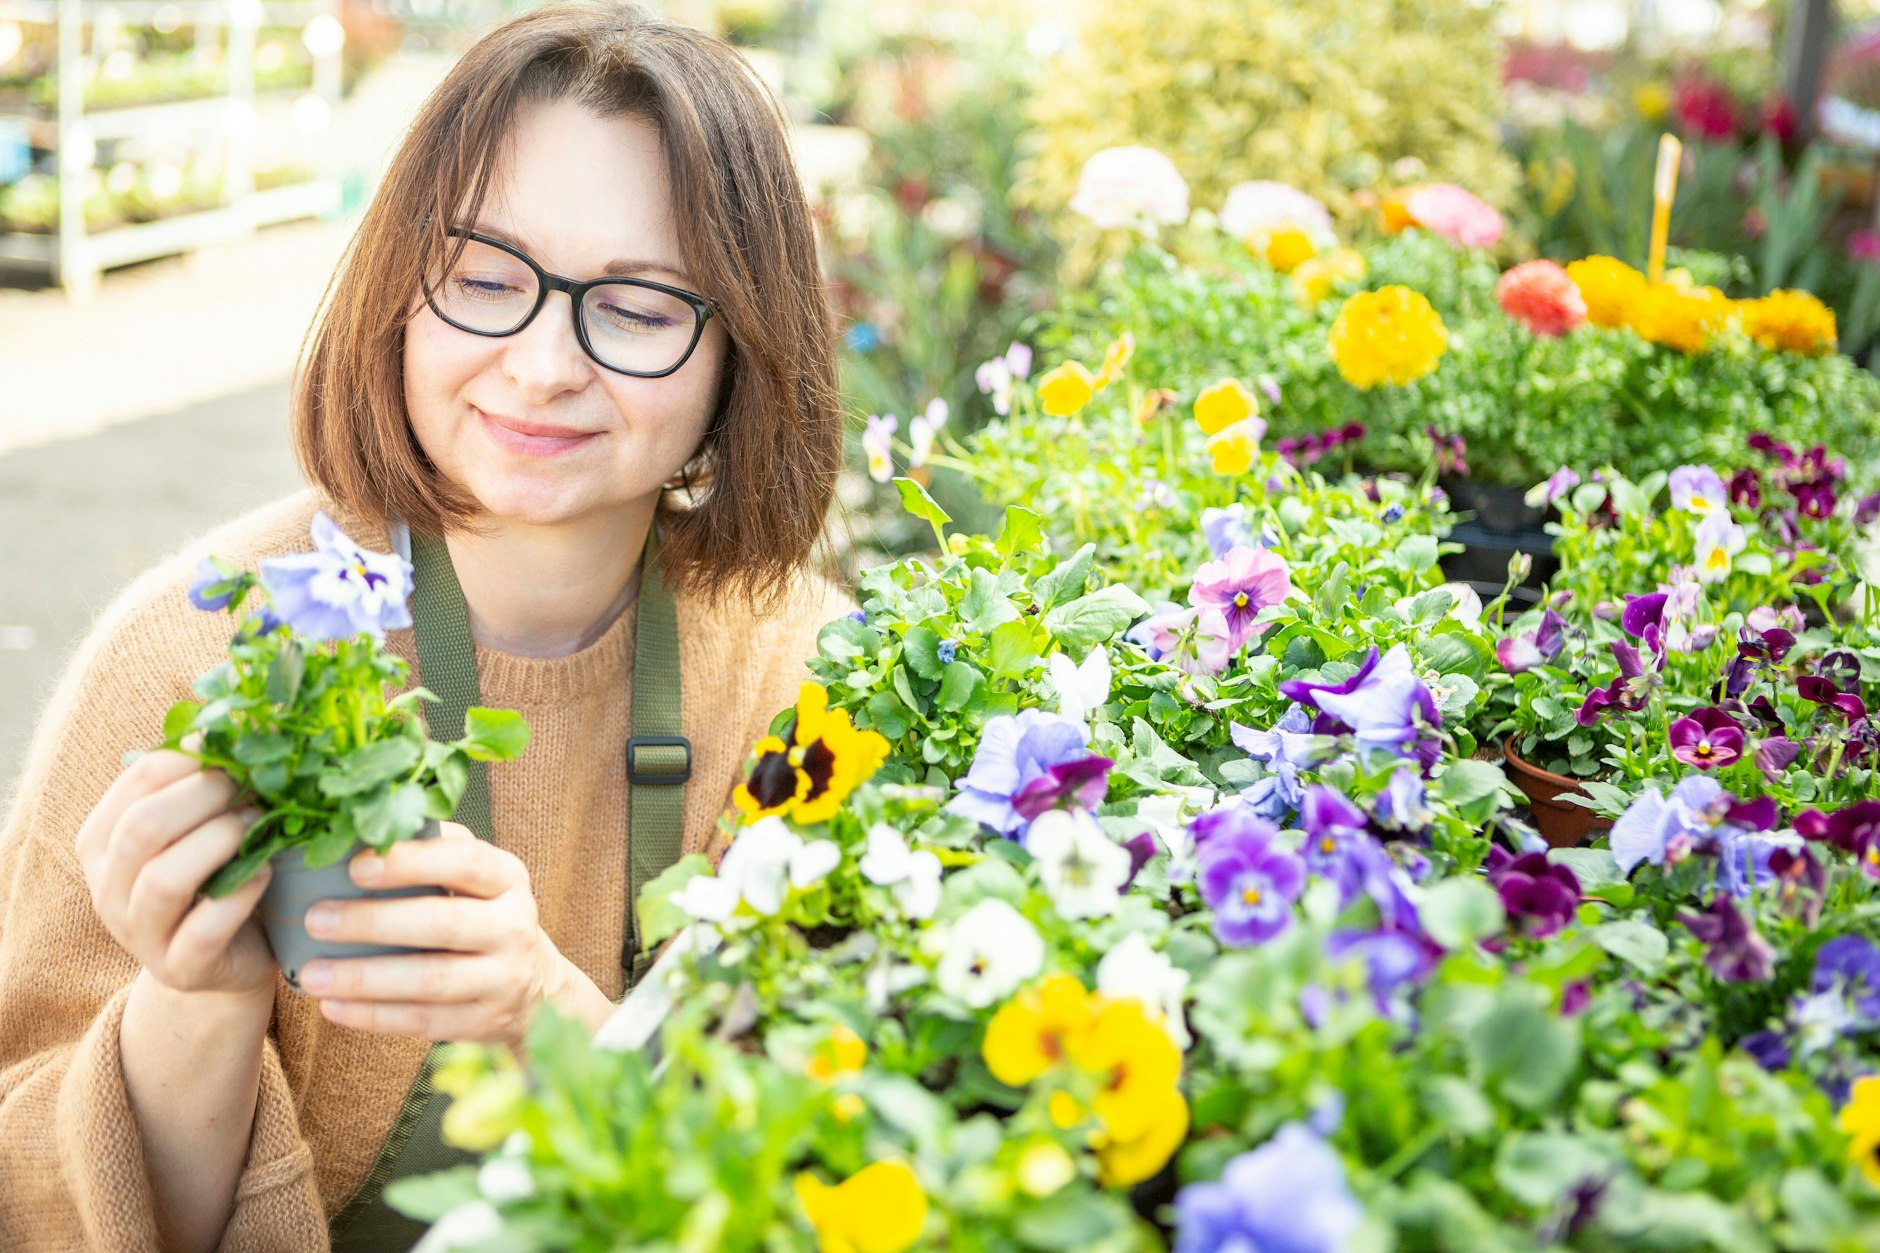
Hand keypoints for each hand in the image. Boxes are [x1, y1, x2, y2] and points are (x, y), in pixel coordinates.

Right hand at [76, 746, 276, 1001]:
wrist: (226, 957)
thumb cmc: (217, 875)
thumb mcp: (200, 827)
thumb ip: (206, 783)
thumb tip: (251, 716)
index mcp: (102, 841)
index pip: (138, 781)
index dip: (194, 758)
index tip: (238, 748)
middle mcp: (107, 888)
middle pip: (144, 827)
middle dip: (206, 796)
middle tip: (253, 787)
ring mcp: (138, 933)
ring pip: (164, 879)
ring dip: (222, 841)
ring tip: (260, 825)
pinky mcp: (178, 968)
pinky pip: (203, 929)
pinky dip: (241, 895)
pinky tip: (266, 873)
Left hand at [295, 823, 576, 1046]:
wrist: (533, 987)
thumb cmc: (481, 915)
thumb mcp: (477, 878)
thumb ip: (435, 849)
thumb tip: (366, 827)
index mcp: (508, 879)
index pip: (464, 863)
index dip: (410, 863)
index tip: (355, 866)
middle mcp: (514, 927)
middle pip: (443, 924)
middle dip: (373, 922)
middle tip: (315, 919)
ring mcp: (504, 979)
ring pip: (430, 980)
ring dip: (365, 978)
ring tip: (311, 975)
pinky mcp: (485, 1023)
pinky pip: (424, 1021)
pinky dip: (374, 1017)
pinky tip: (333, 1006)